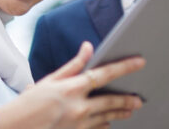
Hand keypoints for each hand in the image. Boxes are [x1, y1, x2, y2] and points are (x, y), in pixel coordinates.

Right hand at [0, 41, 145, 128]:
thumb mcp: (49, 80)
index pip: (104, 74)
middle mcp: (78, 107)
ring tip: (129, 110)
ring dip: (120, 113)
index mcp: (71, 88)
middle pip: (111, 100)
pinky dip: (103, 124)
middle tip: (138, 99)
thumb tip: (88, 47)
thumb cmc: (28, 103)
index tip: (139, 62)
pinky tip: (108, 122)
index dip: (125, 67)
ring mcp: (78, 125)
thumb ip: (74, 65)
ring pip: (107, 118)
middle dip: (127, 99)